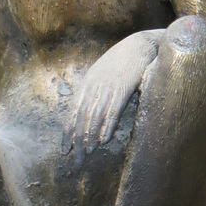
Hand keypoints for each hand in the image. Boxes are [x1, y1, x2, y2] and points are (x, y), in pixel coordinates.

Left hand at [62, 31, 159, 164]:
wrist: (140, 44)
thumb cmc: (123, 61)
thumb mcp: (104, 75)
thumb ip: (96, 92)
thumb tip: (91, 113)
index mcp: (87, 84)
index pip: (72, 113)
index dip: (67, 133)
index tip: (65, 150)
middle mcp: (94, 86)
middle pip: (81, 118)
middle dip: (77, 142)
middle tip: (76, 161)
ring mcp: (107, 86)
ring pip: (95, 116)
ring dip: (90, 137)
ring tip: (88, 154)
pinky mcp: (123, 87)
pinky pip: (113, 110)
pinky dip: (107, 126)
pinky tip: (104, 140)